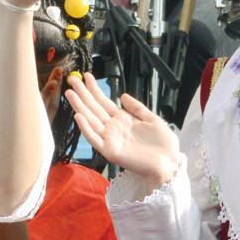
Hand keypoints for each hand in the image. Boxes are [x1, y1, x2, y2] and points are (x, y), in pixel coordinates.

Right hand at [64, 72, 182, 185]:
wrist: (169, 163)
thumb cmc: (163, 145)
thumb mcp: (152, 120)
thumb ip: (137, 108)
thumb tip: (123, 95)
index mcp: (123, 120)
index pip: (104, 102)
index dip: (95, 89)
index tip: (87, 76)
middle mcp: (113, 128)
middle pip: (94, 108)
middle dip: (83, 94)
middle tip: (72, 79)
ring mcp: (110, 139)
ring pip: (90, 120)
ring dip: (80, 107)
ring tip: (70, 93)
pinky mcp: (110, 151)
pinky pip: (95, 138)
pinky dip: (86, 128)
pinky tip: (79, 116)